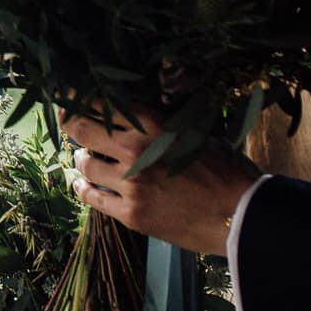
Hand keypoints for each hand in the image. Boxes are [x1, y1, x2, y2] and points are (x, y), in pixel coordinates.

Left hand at [59, 107, 256, 256]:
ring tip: (88, 158)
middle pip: (81, 129)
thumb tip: (131, 110)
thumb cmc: (226, 171)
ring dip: (83, 159)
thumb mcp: (196, 132)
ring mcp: (131, 184)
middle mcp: (136, 150)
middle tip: (68, 122)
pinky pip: (91, 197)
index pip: (101, 102)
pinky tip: (83, 184)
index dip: (78, 97)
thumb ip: (160, 122)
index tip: (68, 94)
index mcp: (153, 124)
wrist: (242, 216)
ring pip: (84, 164)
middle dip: (70, 123)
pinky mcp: (131, 214)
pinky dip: (83, 187)